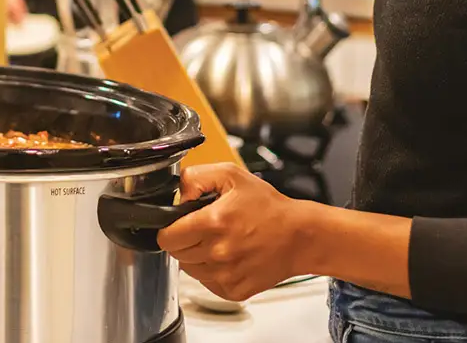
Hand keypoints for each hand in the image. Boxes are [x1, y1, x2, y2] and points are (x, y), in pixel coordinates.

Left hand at [156, 164, 309, 302]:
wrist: (299, 237)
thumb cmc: (269, 207)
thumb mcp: (232, 175)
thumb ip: (196, 177)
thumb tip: (178, 195)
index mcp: (214, 222)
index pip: (167, 237)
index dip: (169, 228)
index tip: (178, 225)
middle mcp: (218, 252)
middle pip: (176, 253)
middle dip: (184, 240)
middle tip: (205, 230)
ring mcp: (225, 275)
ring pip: (190, 270)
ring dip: (197, 257)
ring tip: (220, 242)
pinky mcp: (233, 291)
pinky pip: (207, 284)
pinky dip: (212, 272)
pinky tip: (229, 257)